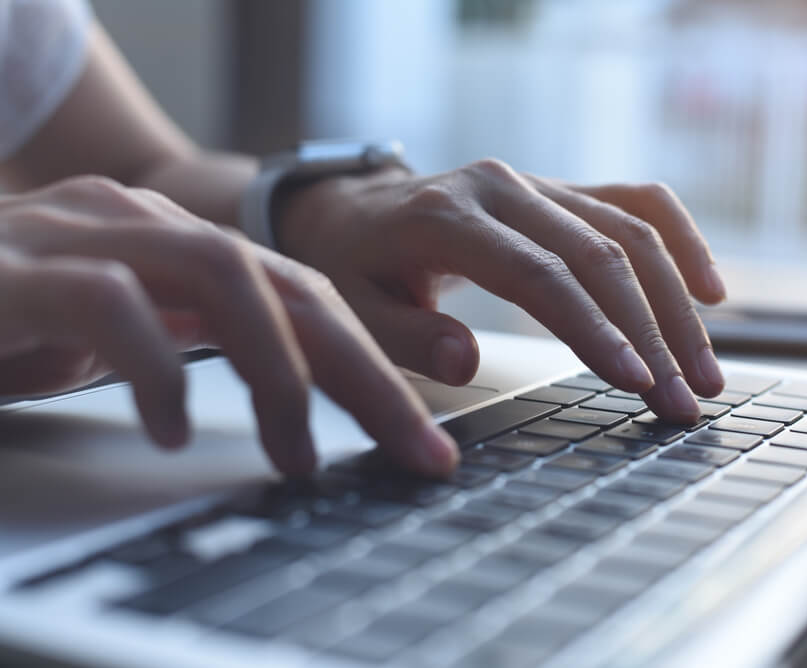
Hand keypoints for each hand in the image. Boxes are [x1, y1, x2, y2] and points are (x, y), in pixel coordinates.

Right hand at [0, 176, 457, 475]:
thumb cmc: (3, 327)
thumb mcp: (120, 341)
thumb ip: (196, 344)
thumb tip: (294, 400)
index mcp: (180, 250)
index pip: (307, 298)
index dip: (376, 366)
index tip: (424, 440)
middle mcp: (145, 230)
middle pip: (292, 286)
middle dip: (365, 375)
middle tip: (416, 452)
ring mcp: (81, 238)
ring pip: (222, 277)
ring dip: (278, 372)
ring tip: (300, 455)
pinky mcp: (17, 272)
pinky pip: (108, 305)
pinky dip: (155, 366)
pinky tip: (173, 429)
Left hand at [278, 160, 726, 422]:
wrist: (356, 210)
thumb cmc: (355, 267)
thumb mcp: (354, 308)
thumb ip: (406, 337)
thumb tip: (466, 360)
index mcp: (447, 218)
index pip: (539, 274)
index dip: (594, 328)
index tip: (637, 383)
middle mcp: (503, 187)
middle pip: (600, 253)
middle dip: (652, 332)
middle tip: (687, 400)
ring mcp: (537, 182)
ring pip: (629, 230)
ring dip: (676, 303)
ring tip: (707, 372)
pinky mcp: (560, 190)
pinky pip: (635, 201)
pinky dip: (680, 240)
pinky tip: (712, 290)